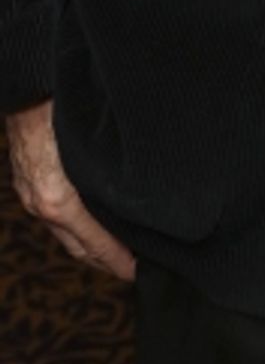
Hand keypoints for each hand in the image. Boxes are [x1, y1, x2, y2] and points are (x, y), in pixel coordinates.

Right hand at [6, 99, 135, 279]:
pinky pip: (54, 218)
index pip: (95, 242)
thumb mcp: (92, 149)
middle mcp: (43, 205)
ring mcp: (32, 197)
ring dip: (89, 246)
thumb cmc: (62, 112)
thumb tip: (137, 193)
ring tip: (114, 251)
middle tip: (130, 268)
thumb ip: (110, 176)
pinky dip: (74, 227)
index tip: (137, 271)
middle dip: (104, 261)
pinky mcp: (28, 185)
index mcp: (60, 201)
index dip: (117, 260)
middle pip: (78, 248)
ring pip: (65, 235)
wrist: (29, 92)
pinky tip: (88, 221)